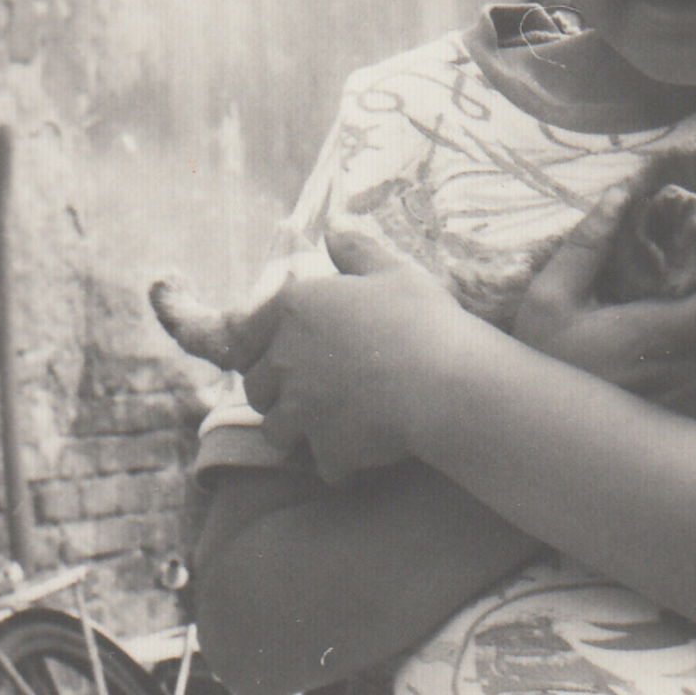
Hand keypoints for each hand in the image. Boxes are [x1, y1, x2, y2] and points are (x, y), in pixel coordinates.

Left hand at [237, 233, 476, 485]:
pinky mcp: (324, 446)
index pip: (247, 334)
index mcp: (295, 308)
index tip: (287, 358)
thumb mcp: (394, 272)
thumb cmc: (424, 320)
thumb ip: (357, 250)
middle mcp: (286, 356)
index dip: (264, 349)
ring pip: (277, 430)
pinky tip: (360, 463)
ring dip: (300, 433)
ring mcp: (301, 406)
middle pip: (257, 387)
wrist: (449, 382)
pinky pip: (321, 465)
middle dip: (279, 394)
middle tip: (316, 394)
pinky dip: (338, 467)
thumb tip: (334, 227)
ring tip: (333, 428)